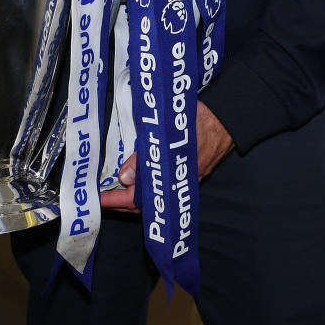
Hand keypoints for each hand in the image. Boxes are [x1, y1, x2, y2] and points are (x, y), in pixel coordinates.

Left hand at [98, 102, 233, 212]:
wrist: (226, 119)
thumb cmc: (198, 124)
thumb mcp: (167, 135)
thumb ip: (146, 157)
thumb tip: (124, 178)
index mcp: (172, 180)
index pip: (138, 200)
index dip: (116, 201)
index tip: (99, 200)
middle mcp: (176, 186)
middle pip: (144, 205)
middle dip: (121, 203)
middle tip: (102, 198)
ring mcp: (181, 180)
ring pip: (153, 196)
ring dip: (132, 196)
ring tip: (113, 190)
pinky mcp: (184, 173)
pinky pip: (160, 186)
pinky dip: (144, 186)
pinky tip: (134, 179)